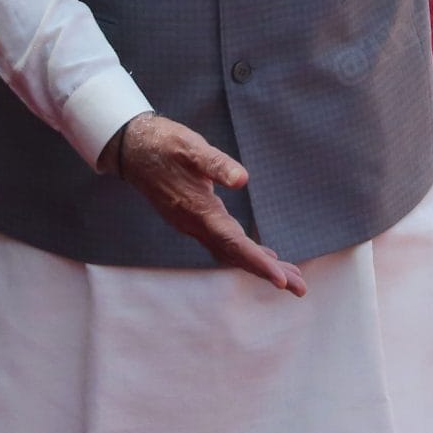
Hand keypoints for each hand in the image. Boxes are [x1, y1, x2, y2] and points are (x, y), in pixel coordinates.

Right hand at [106, 112, 306, 296]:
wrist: (132, 148)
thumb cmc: (165, 144)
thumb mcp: (192, 147)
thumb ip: (217, 164)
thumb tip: (243, 180)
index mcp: (198, 210)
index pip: (233, 243)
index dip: (257, 262)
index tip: (281, 280)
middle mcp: (194, 224)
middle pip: (235, 255)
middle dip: (268, 272)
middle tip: (300, 288)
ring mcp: (192, 224)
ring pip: (230, 252)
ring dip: (260, 265)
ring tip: (292, 277)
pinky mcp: (193, 218)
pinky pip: (224, 243)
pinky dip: (246, 253)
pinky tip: (264, 256)